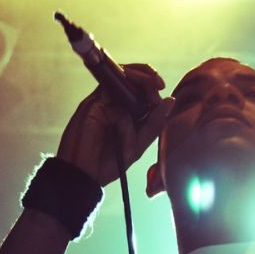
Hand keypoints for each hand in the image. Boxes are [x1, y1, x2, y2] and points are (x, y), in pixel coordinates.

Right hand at [57, 63, 174, 186]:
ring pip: (121, 80)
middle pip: (131, 77)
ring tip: (150, 95)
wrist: (84, 176)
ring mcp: (102, 103)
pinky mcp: (91, 106)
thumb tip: (169, 100)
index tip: (163, 87)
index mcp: (127, 111)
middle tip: (158, 86)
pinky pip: (112, 99)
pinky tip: (125, 134)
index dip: (152, 82)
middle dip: (148, 78)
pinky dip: (124, 118)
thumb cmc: (108, 164)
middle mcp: (113, 103)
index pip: (141, 87)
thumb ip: (154, 124)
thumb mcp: (138, 145)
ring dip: (139, 82)